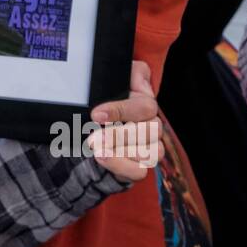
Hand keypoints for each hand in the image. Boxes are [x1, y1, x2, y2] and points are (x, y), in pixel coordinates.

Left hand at [86, 61, 161, 181]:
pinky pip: (139, 172)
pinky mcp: (138, 168)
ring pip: (148, 154)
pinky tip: (102, 158)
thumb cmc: (105, 105)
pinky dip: (121, 166)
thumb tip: (141, 82)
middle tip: (95, 136)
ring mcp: (149, 150)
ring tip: (96, 149)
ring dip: (120, 152)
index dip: (120, 111)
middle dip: (119, 135)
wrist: (93, 132)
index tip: (96, 115)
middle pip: (149, 132)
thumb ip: (133, 74)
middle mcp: (153, 128)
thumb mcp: (115, 83)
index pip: (144, 108)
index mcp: (146, 106)